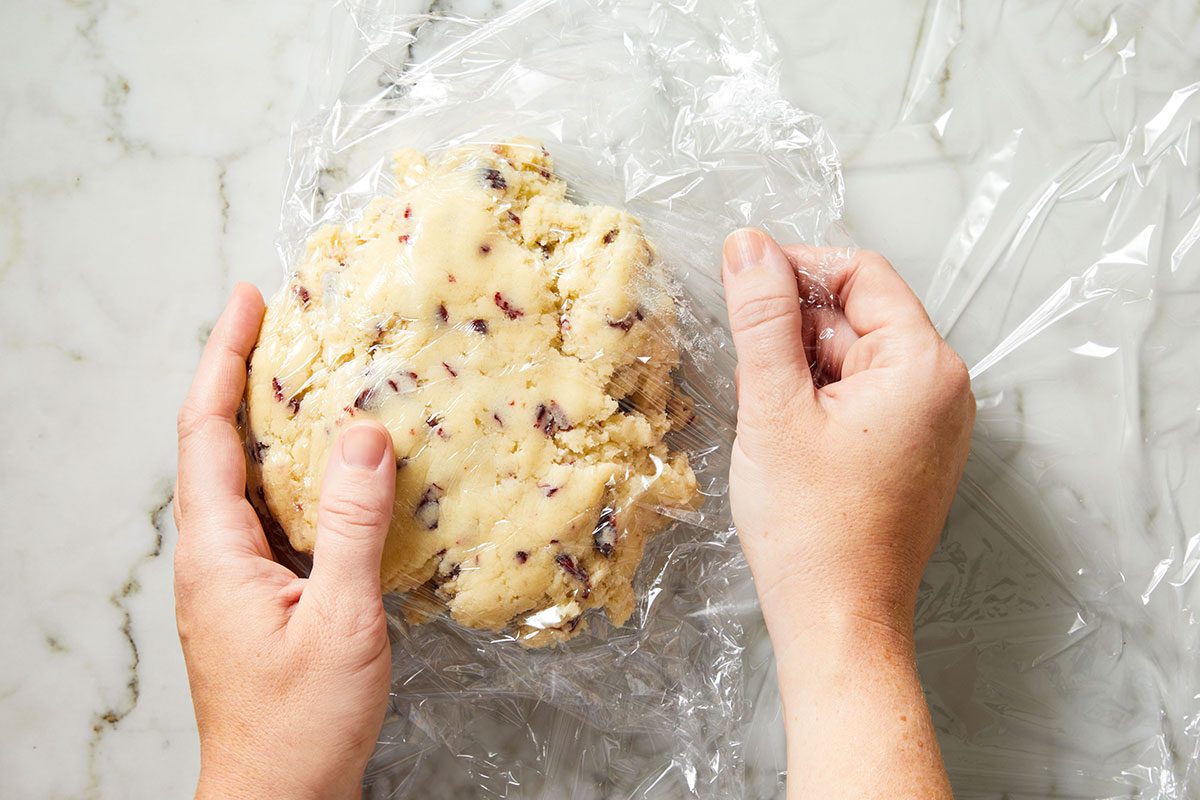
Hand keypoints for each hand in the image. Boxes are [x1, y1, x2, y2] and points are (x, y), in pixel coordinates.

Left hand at [173, 284, 397, 799]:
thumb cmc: (300, 723)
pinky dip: (300, 474)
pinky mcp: (259, 596)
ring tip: (316, 379)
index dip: (223, 360)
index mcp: (217, 552)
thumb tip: (364, 435)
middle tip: (288, 325)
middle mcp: (214, 556)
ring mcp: (233, 578)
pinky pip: (274, 514)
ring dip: (273, 423)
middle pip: (218, 444)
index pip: (207, 432)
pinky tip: (340, 471)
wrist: (278, 798)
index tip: (247, 303)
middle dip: (245, 377)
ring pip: (248, 479)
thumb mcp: (340, 618)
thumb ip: (352, 525)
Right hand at [722, 229, 973, 797]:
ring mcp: (930, 424)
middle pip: (856, 315)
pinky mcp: (911, 453)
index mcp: (923, 365)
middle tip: (746, 370)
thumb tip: (748, 246)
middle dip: (793, 328)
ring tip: (766, 419)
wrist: (838, 621)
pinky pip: (861, 398)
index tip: (740, 280)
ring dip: (800, 369)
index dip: (795, 267)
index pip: (860, 272)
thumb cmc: (812, 530)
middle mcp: (942, 388)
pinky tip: (785, 437)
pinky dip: (817, 401)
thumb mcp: (773, 407)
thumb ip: (761, 317)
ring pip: (852, 359)